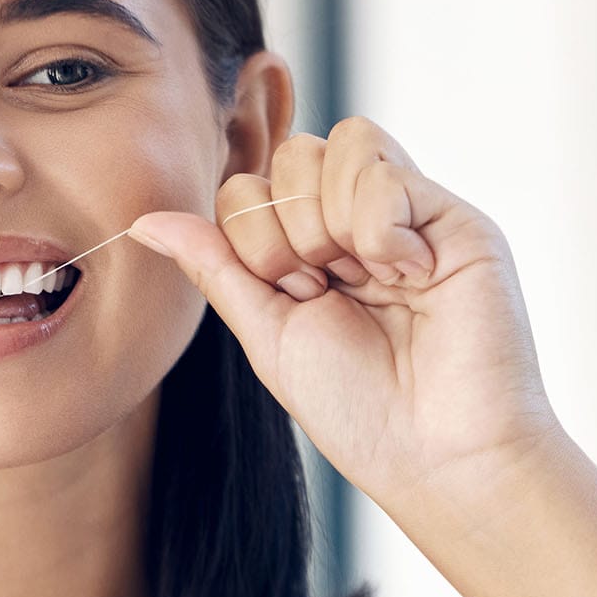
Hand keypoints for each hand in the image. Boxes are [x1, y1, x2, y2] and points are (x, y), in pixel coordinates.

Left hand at [129, 117, 560, 516]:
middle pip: (290, 154)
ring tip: (367, 281)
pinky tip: (409, 275)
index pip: (251, 185)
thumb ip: (215, 267)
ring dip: (329, 221)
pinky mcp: (454, 217)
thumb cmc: (360, 411)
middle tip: (324, 290)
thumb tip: (142, 221)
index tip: (294, 297)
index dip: (253, 236)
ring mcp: (409, 214)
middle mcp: (360, 223)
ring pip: (336, 142)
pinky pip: (384, 165)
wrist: (437, 454)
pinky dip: (377, 223)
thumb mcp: (267, 334)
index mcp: (312, 250)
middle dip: (287, 229)